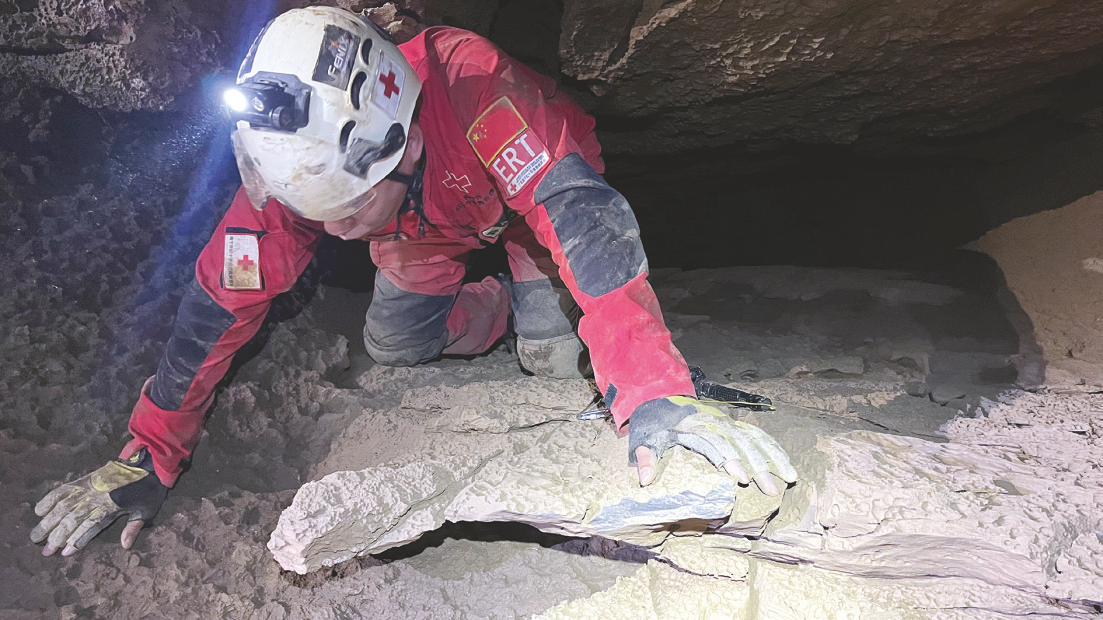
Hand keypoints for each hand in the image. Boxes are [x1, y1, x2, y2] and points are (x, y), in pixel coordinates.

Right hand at [30, 449, 167, 556]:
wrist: (148, 463)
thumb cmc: (149, 490)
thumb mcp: (147, 510)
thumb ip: (133, 527)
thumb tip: (125, 545)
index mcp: (111, 506)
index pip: (89, 525)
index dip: (76, 539)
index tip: (64, 552)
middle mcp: (96, 497)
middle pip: (72, 518)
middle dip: (56, 535)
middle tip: (44, 550)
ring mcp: (89, 487)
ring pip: (63, 505)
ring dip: (48, 521)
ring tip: (36, 535)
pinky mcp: (85, 479)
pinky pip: (64, 489)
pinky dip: (50, 498)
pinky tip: (39, 510)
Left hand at [629, 396, 797, 494]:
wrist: (660, 393)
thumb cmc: (653, 420)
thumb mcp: (643, 436)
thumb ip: (645, 457)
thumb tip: (646, 481)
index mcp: (694, 426)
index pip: (716, 444)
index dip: (730, 460)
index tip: (741, 478)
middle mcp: (715, 422)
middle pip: (741, 444)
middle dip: (758, 466)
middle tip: (771, 489)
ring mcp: (727, 422)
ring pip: (755, 438)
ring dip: (773, 457)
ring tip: (789, 477)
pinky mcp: (734, 424)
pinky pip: (758, 434)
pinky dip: (774, 447)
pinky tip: (786, 464)